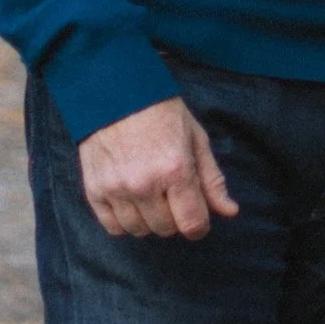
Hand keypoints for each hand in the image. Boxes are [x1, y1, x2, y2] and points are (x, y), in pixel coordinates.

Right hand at [76, 96, 238, 238]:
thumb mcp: (196, 139)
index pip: (192, 223)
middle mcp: (144, 184)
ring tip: (152, 196)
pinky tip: (132, 202)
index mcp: (175, 169)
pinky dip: (125, 221)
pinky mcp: (94, 190)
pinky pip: (113, 227)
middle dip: (175, 217)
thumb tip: (230, 212)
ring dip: (150, 220)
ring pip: (140, 230)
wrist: (116, 93)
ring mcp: (116, 189)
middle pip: (166, 229)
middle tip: (172, 194)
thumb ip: (212, 180)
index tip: (198, 217)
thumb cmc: (162, 113)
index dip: (200, 226)